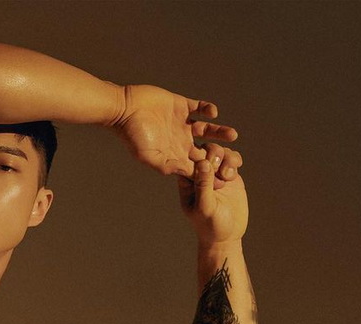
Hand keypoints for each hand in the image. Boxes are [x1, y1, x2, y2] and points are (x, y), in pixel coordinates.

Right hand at [112, 84, 239, 177]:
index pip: (196, 168)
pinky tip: (213, 113)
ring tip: (233, 136)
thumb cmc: (133, 136)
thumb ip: (170, 165)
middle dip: (219, 156)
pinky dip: (207, 110)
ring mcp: (182, 123)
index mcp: (174, 156)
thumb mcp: (150, 157)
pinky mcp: (181, 106)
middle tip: (234, 159)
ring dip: (219, 132)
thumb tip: (189, 175)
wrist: (125, 109)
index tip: (224, 180)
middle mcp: (180, 141)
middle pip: (205, 150)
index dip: (210, 174)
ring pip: (206, 130)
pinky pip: (199, 108)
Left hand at [177, 151, 248, 243]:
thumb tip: (203, 162)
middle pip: (205, 151)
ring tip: (228, 175)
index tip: (208, 165)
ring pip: (220, 152)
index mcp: (187, 182)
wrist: (226, 236)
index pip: (189, 160)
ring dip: (226, 157)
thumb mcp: (205, 207)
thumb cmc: (210, 226)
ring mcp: (215, 174)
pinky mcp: (229, 175)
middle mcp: (200, 175)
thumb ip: (204, 186)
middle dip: (214, 154)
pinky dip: (234, 160)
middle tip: (219, 168)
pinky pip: (232, 158)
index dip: (198, 156)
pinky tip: (235, 171)